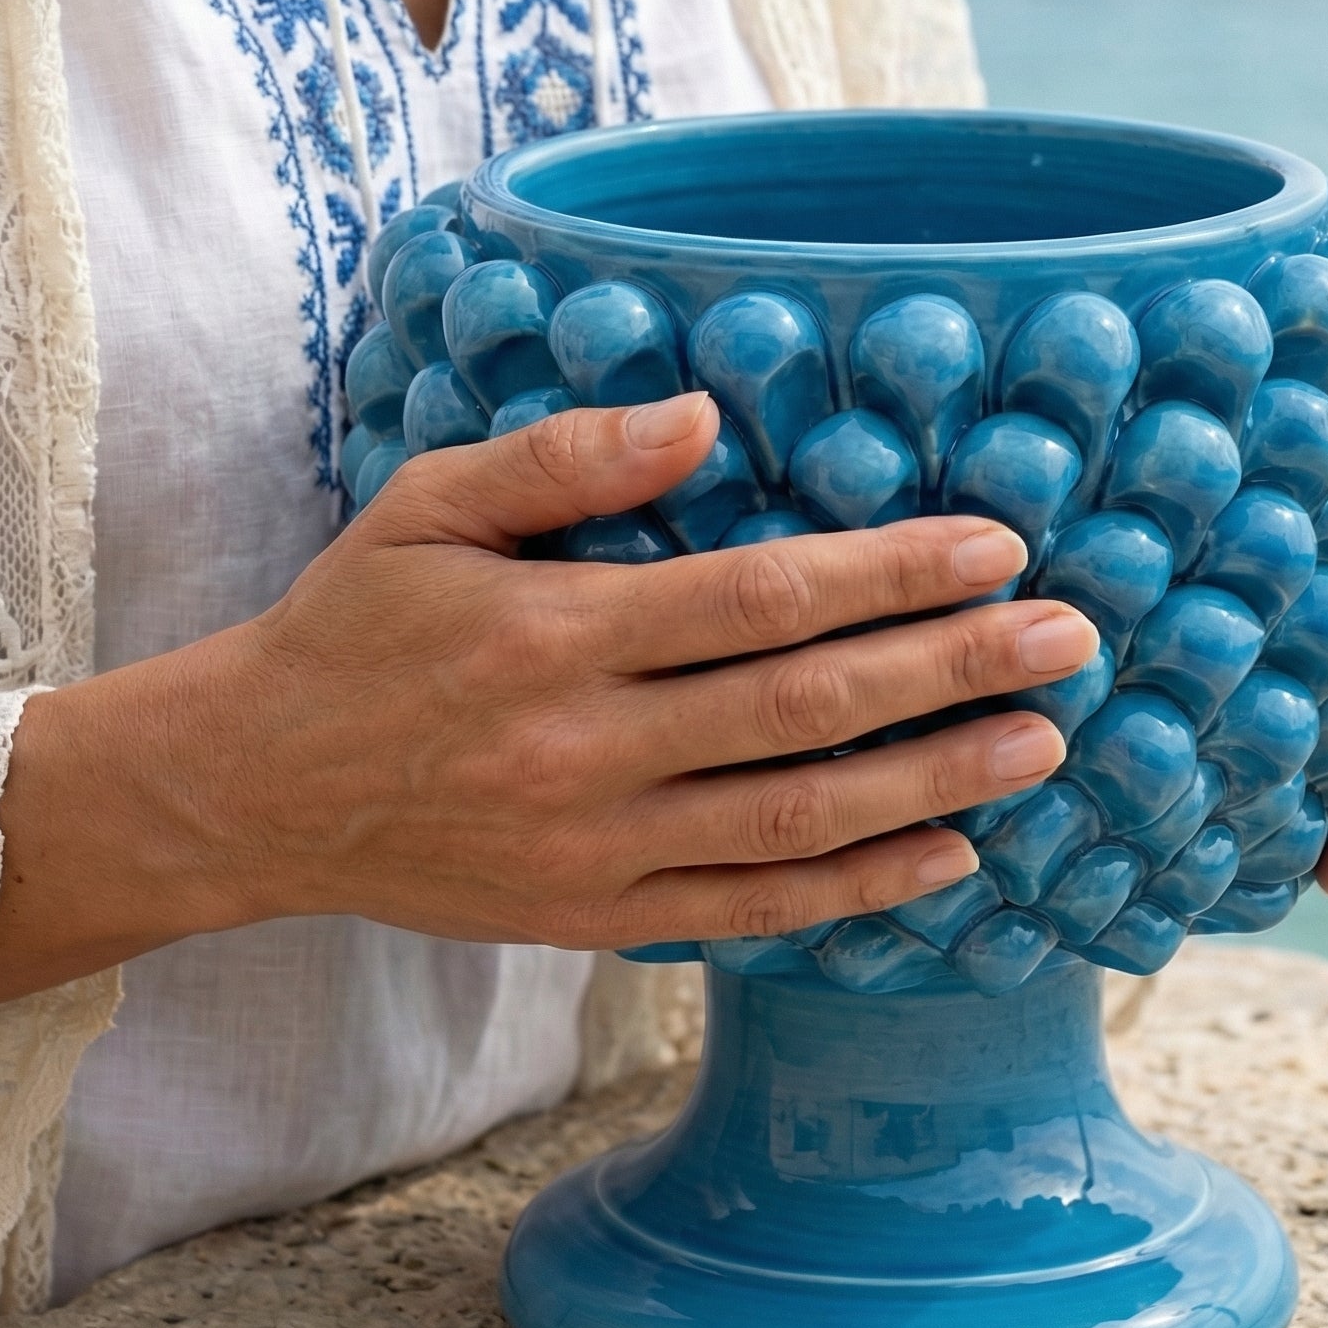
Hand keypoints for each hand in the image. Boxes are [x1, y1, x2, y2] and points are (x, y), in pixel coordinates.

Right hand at [0, 394, 1095, 1006]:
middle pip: (808, 710)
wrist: (257, 792)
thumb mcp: (427, 507)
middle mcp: (589, 749)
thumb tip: (702, 411)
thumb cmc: (355, 628)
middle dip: (952, 669)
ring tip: (1042, 744)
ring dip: (935, 781)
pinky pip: (755, 909)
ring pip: (801, 820)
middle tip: (1069, 637)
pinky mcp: (599, 915)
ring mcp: (599, 847)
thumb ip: (565, 460)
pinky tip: (950, 855)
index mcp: (558, 635)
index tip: (994, 547)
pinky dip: (859, 888)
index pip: (761, 600)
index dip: (889, 574)